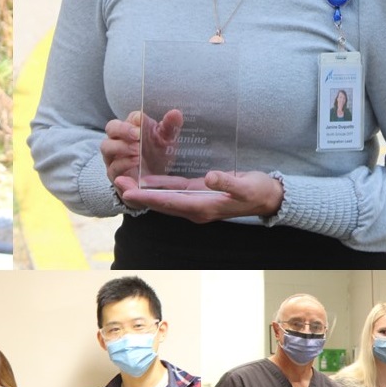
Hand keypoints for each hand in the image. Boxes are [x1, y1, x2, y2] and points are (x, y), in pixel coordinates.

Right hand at [100, 110, 171, 185]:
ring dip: (122, 147)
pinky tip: (136, 162)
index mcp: (133, 127)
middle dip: (123, 129)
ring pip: (106, 147)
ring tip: (137, 150)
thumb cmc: (158, 155)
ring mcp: (114, 156)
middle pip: (111, 127)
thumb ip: (171, 127)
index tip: (142, 120)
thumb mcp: (167, 141)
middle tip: (137, 134)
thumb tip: (176, 113)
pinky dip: (124, 163)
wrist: (156, 181)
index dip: (135, 118)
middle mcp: (119, 139)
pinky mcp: (114, 173)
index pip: (130, 117)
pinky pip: (113, 167)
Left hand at [113, 169, 283, 221]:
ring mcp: (196, 203)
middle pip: (161, 203)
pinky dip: (159, 187)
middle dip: (139, 195)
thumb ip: (228, 183)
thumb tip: (210, 178)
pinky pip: (174, 193)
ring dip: (145, 192)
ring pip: (165, 199)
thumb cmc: (258, 191)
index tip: (128, 193)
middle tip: (117, 183)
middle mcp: (196, 208)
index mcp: (203, 208)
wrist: (268, 197)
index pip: (169, 203)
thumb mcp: (246, 186)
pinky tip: (147, 179)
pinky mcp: (199, 195)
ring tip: (125, 181)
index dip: (147, 198)